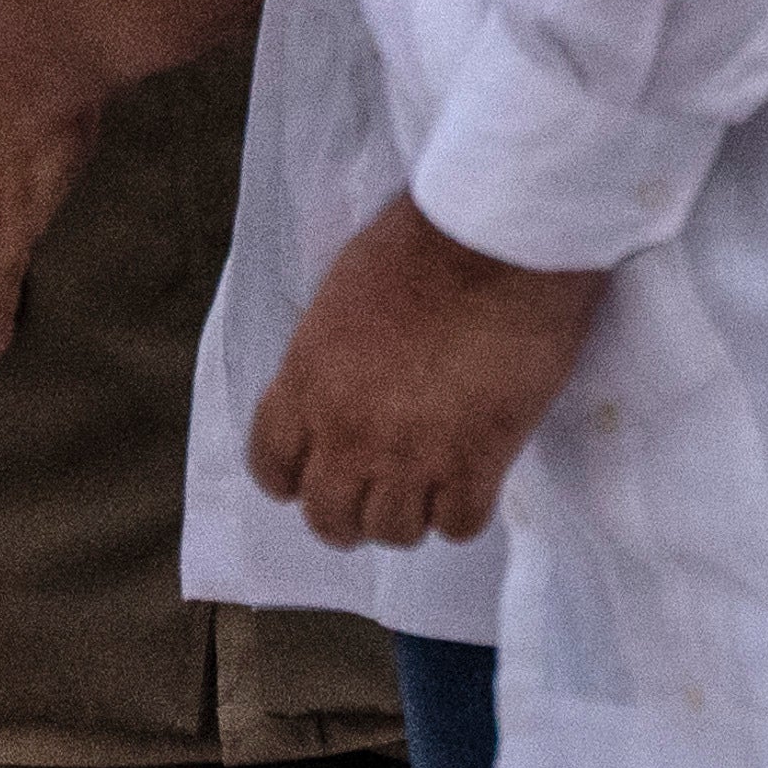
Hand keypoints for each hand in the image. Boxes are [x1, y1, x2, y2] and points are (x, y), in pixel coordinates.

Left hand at [245, 193, 613, 548]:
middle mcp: (346, 428)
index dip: (296, 478)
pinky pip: (458, 526)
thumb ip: (326, 358)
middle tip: (383, 487)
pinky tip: (476, 474)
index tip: (321, 469)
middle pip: (328, 518)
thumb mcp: (341, 296)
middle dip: (353, 510)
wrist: (495, 235)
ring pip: (393, 532)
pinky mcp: (476, 460)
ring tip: (434, 479)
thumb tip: (333, 392)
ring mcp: (410, 452)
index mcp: (305, 379)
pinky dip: (465, 510)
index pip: (271, 467)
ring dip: (412, 512)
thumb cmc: (422, 242)